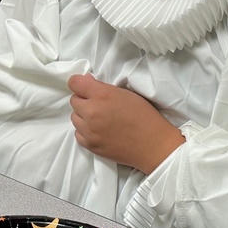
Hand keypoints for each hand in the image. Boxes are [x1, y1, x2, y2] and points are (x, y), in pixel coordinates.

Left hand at [68, 74, 184, 173]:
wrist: (153, 145)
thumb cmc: (144, 116)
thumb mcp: (126, 94)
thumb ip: (103, 87)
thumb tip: (87, 82)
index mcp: (101, 95)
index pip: (74, 83)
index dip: (79, 84)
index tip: (86, 87)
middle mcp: (91, 112)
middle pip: (74, 100)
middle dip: (84, 100)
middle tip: (99, 105)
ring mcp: (89, 130)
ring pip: (74, 117)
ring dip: (83, 116)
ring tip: (100, 119)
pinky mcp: (90, 145)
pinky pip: (78, 133)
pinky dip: (85, 131)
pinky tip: (98, 131)